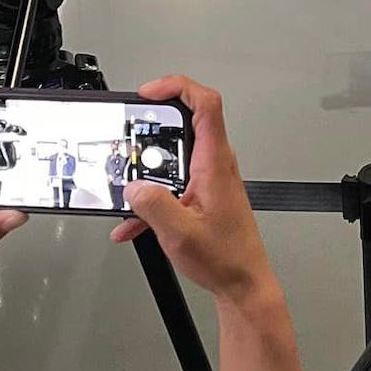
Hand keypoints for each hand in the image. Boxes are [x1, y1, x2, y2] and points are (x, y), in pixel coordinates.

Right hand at [112, 76, 278, 306]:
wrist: (243, 282)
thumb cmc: (226, 258)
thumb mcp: (179, 232)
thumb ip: (152, 205)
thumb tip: (133, 187)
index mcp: (214, 163)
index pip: (205, 104)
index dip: (177, 87)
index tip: (149, 93)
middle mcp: (215, 164)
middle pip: (186, 122)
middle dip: (153, 126)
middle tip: (130, 132)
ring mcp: (210, 178)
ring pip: (174, 156)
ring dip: (148, 170)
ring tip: (127, 186)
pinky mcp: (203, 194)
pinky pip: (173, 183)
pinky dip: (152, 198)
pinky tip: (133, 223)